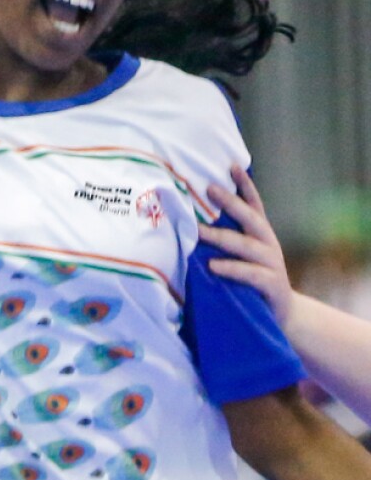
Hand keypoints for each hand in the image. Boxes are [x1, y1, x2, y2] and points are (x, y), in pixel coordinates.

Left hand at [198, 164, 294, 325]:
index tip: (232, 165)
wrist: (285, 315)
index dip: (245, 184)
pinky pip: (249, 274)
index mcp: (261, 234)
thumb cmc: (254, 279)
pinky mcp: (271, 285)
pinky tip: (212, 265)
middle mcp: (268, 244)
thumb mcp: (244, 255)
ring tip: (198, 230)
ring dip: (220, 236)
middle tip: (210, 188)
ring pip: (245, 245)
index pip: (254, 204)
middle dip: (230, 202)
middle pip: (249, 218)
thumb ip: (228, 237)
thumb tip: (193, 218)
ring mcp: (271, 264)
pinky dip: (231, 268)